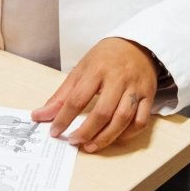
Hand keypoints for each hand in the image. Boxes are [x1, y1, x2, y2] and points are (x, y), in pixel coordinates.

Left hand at [31, 37, 157, 152]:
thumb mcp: (80, 69)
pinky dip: (128, 134)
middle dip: (86, 131)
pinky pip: (141, 120)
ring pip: (123, 118)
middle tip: (74, 142)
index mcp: (96, 70)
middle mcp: (118, 79)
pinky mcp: (149, 95)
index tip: (54, 131)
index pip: (77, 98)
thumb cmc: (105, 58)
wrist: (138, 44)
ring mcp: (135, 88)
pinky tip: (115, 138)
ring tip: (91, 146)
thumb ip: (61, 95)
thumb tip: (40, 116)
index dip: (64, 118)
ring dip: (106, 137)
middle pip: (103, 112)